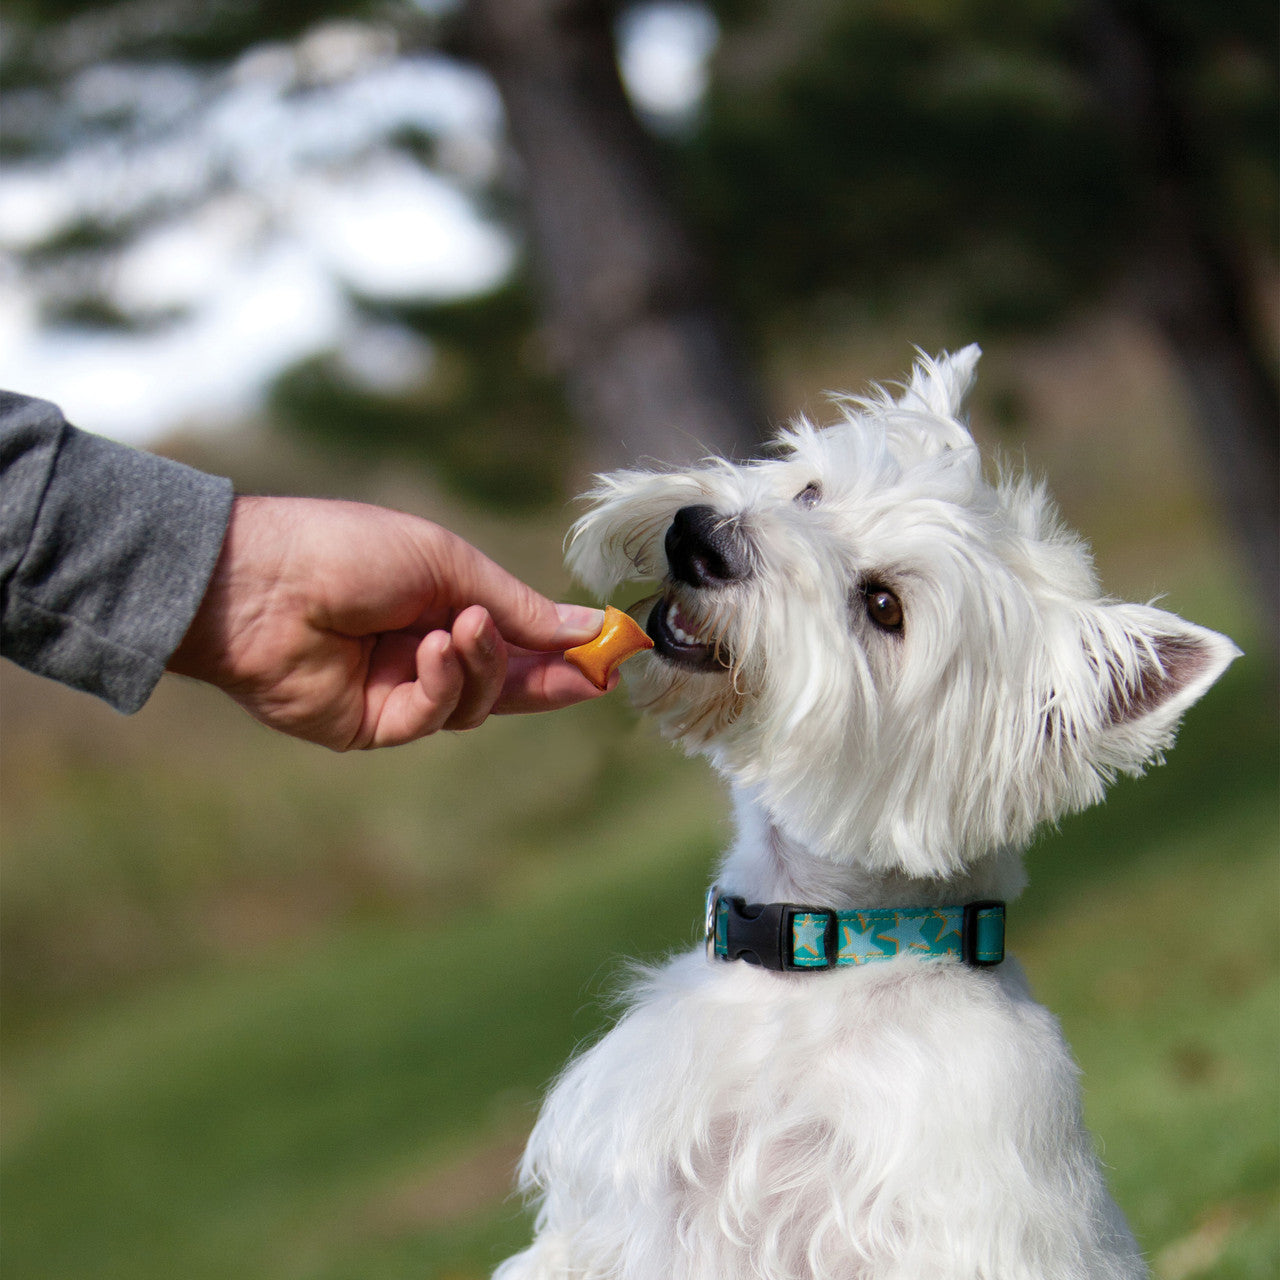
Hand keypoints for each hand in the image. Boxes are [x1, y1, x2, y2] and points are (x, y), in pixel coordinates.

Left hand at [167, 496, 608, 748]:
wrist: (261, 581)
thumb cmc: (350, 550)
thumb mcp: (447, 564)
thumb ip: (515, 605)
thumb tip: (586, 628)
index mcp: (440, 601)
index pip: (513, 636)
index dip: (559, 648)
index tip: (607, 654)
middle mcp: (422, 649)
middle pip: (503, 681)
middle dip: (547, 678)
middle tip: (592, 677)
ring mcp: (396, 689)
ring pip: (472, 702)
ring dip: (479, 665)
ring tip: (459, 627)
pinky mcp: (370, 724)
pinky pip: (430, 716)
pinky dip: (440, 684)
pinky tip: (428, 649)